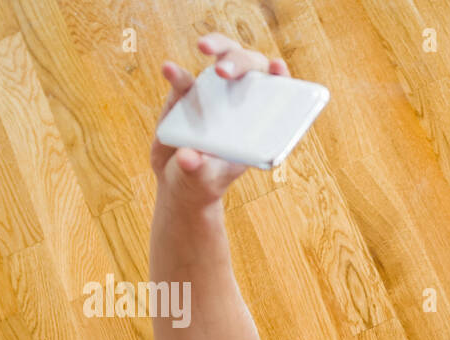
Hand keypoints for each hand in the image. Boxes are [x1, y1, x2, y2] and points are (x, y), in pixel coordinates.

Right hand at [151, 33, 291, 205]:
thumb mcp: (202, 180)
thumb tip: (188, 158)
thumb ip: (198, 169)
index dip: (280, 78)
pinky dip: (177, 73)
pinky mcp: (186, 95)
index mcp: (258, 124)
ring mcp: (214, 95)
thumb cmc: (203, 182)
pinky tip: (169, 69)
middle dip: (240, 62)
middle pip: (250, 67)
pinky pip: (184, 78)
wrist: (179, 180)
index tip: (276, 66)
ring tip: (204, 47)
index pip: (277, 95)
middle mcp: (241, 103)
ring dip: (218, 47)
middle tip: (224, 72)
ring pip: (223, 59)